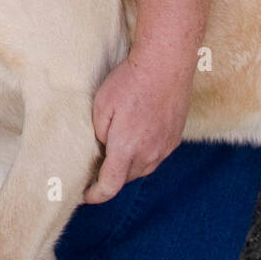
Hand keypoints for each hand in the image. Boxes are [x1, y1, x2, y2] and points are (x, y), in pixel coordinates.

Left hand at [81, 51, 194, 203]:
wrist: (166, 63)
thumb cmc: (130, 82)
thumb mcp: (101, 107)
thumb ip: (99, 134)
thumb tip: (104, 147)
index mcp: (126, 149)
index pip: (109, 186)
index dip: (95, 195)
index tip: (85, 195)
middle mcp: (149, 154)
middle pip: (126, 178)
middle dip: (111, 177)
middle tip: (97, 168)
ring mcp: (165, 147)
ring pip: (143, 168)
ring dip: (129, 166)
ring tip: (117, 153)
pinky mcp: (175, 138)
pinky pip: (157, 156)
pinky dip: (144, 154)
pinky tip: (137, 139)